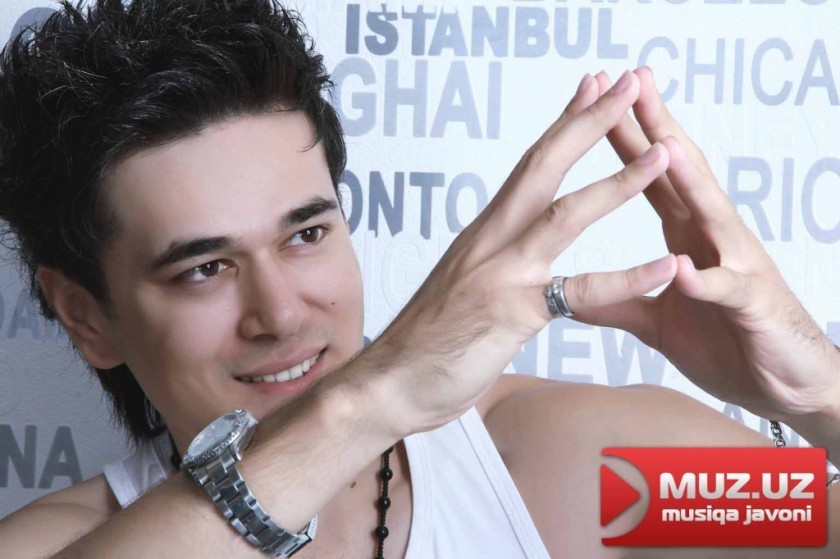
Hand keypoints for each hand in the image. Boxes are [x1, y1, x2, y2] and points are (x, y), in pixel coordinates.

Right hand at [365, 72, 676, 434]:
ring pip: (564, 216)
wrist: (388, 382)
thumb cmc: (425, 340)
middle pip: (543, 167)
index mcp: (483, 232)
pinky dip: (627, 278)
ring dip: (617, 181)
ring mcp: (502, 274)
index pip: (529, 166)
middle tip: (625, 82)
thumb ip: (492, 263)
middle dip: (588, 121)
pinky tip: (666, 264)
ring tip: (662, 154)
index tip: (591, 87)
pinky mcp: (512, 314)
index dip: (563, 123)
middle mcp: (491, 241)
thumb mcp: (462, 286)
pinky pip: (579, 293)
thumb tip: (510, 251)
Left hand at [577, 67, 839, 421]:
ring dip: (687, 179)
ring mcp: (736, 266)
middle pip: (680, 174)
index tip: (596, 99)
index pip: (650, 177)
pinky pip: (727, 290)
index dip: (624, 139)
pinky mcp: (752, 306)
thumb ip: (618, 301)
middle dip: (656, 127)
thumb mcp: (657, 322)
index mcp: (687, 237)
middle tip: (633, 80)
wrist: (784, 384)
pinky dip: (706, 279)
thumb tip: (570, 297)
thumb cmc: (726, 342)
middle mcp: (712, 239)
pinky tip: (686, 267)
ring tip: (662, 144)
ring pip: (710, 214)